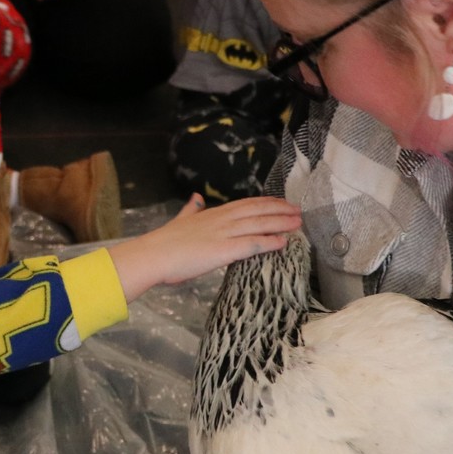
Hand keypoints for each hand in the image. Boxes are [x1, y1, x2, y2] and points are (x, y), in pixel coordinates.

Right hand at [106, 193, 301, 301]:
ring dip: (280, 223)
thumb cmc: (164, 243)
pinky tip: (283, 243)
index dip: (265, 203)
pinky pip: (252, 245)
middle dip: (279, 210)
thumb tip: (195, 198)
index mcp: (212, 213)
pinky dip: (269, 242)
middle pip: (257, 211)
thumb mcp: (180, 219)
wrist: (153, 255)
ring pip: (258, 225)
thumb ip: (191, 209)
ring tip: (297, 223)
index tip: (280, 202)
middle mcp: (221, 219)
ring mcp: (223, 233)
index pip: (245, 204)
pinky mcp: (223, 250)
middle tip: (298, 210)